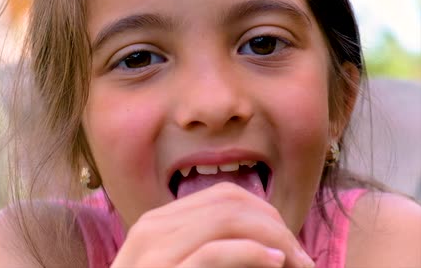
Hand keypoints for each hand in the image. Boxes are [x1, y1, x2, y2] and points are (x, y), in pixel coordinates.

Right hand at [111, 182, 314, 267]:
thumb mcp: (179, 266)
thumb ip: (206, 248)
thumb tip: (264, 245)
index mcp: (158, 222)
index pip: (224, 195)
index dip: (265, 213)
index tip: (289, 244)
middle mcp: (153, 227)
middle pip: (231, 202)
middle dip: (275, 225)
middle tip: (302, 258)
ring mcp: (154, 250)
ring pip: (227, 219)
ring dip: (273, 240)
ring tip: (296, 264)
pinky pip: (215, 251)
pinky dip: (253, 254)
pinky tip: (276, 265)